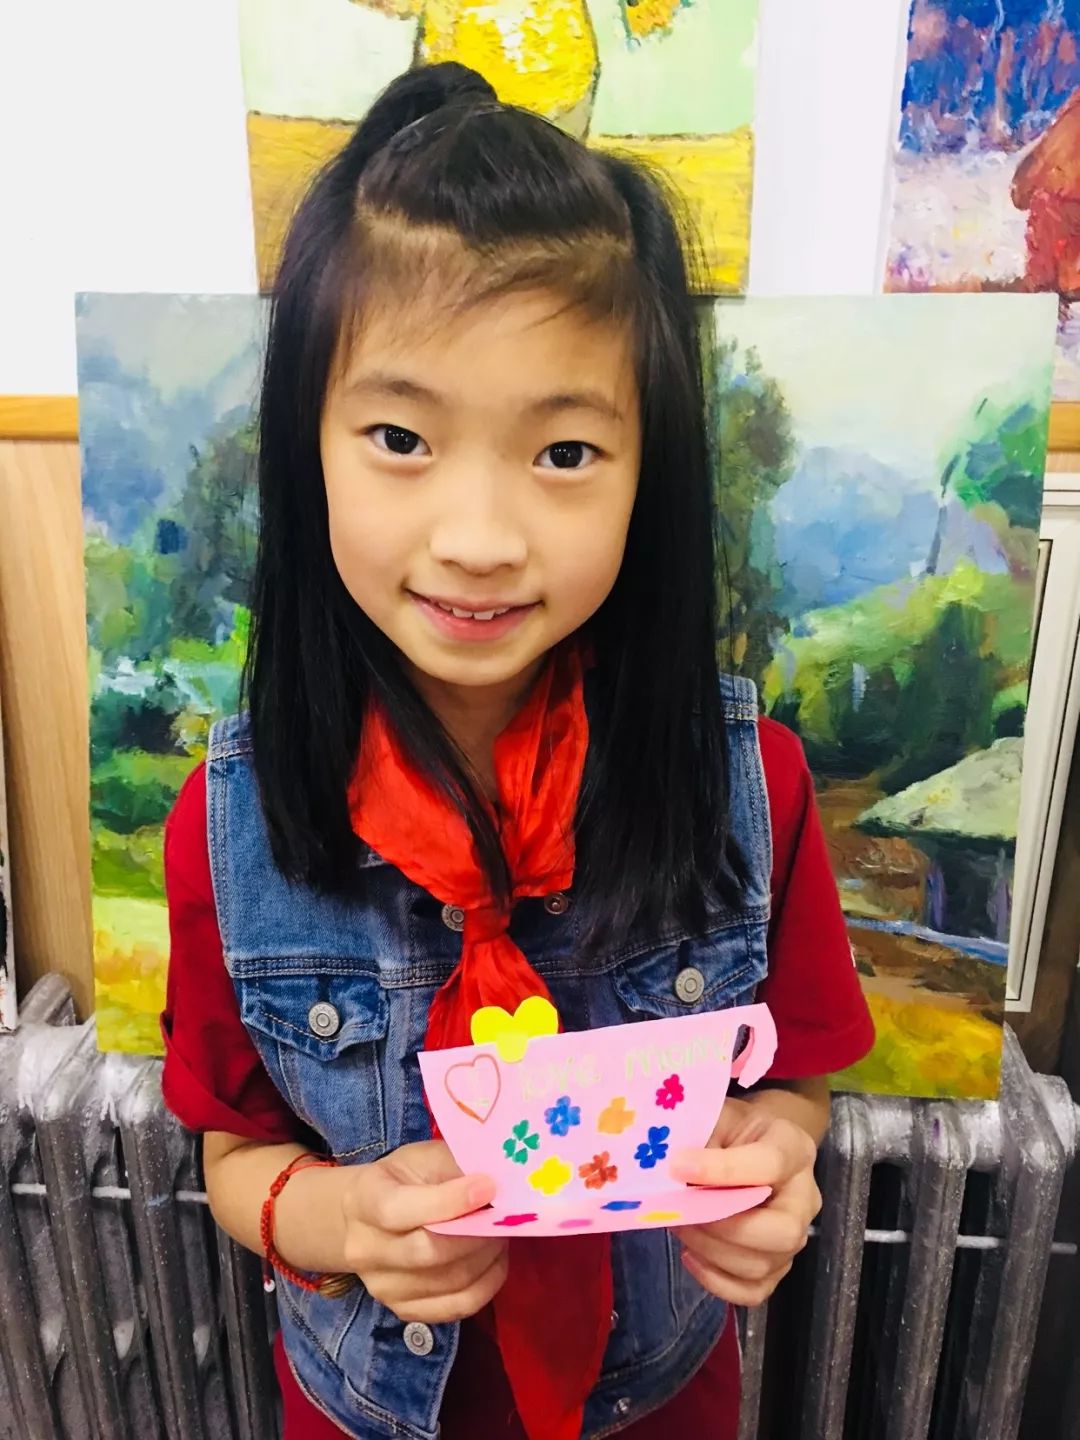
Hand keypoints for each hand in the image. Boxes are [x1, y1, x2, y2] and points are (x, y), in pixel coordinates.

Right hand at [341, 1140, 506, 1324]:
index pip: (399, 1210)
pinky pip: (456, 1307)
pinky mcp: (403, 1310)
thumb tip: (495, 1183)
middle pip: (428, 1252)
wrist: (363, 1219)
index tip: (487, 1187)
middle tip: (502, 1216)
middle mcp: (366, 1250)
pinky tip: (493, 1260)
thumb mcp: (421, 1158)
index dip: (448, 1201)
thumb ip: (453, 1167)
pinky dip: (486, 1285)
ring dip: (486, 1258)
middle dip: (476, 1234)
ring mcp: (383, 1287)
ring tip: (500, 1234)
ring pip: (448, 1283)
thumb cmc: (400, 1179)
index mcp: (364, 1200)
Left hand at [670, 1097, 820, 1307]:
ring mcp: (795, 1237)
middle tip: (682, 1211)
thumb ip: (702, 1137)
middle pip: (781, 1230)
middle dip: (723, 1226)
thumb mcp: (720, 1116)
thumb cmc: (734, 1129)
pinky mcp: (778, 1265)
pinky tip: (692, 1255)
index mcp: (793, 1148)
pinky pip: (754, 1291)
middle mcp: (804, 1198)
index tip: (678, 1166)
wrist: (754, 1143)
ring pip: (762, 1264)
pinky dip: (717, 1281)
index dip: (723, 1169)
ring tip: (681, 1225)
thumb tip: (671, 1170)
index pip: (769, 1164)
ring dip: (712, 1251)